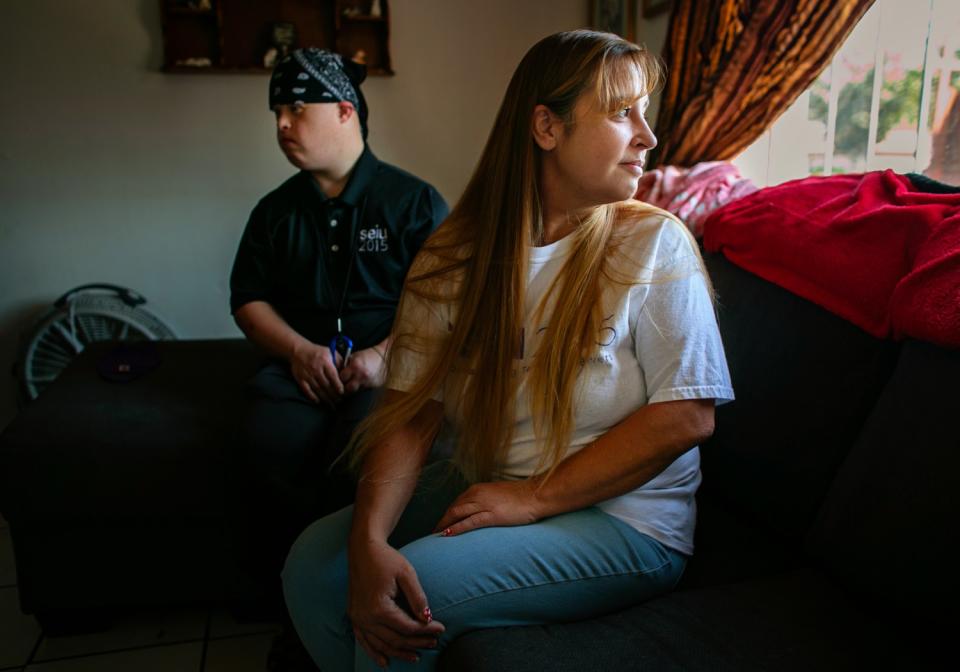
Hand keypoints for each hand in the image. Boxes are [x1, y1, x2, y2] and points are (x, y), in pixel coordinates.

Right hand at [290, 341, 343, 405]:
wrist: (298, 350)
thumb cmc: (318, 352)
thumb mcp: (330, 352)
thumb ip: (339, 362)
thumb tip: (347, 372)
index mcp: (325, 362)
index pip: (333, 376)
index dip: (338, 386)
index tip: (342, 393)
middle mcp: (316, 369)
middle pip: (326, 385)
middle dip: (333, 395)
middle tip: (339, 401)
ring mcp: (307, 375)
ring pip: (318, 389)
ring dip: (325, 398)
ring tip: (332, 404)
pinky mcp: (300, 379)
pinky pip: (307, 390)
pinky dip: (312, 397)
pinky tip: (318, 402)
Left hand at [339, 346, 386, 393]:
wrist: (384, 357)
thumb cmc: (368, 355)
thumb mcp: (355, 357)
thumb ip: (347, 366)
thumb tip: (338, 373)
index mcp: (355, 366)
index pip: (341, 377)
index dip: (339, 378)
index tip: (339, 378)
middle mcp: (361, 375)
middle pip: (347, 388)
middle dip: (344, 387)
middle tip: (344, 384)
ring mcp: (367, 382)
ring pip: (355, 391)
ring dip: (352, 389)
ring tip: (352, 384)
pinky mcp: (373, 386)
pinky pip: (362, 390)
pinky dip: (360, 388)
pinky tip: (360, 383)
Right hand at [348, 539, 444, 666]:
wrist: (363, 549)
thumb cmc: (386, 559)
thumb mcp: (407, 574)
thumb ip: (418, 598)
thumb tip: (427, 618)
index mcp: (379, 608)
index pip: (408, 627)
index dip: (426, 630)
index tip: (441, 628)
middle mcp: (365, 617)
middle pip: (395, 639)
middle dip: (416, 644)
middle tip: (434, 643)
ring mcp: (358, 619)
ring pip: (381, 644)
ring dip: (399, 653)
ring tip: (417, 656)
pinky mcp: (354, 617)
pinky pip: (364, 641)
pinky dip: (374, 652)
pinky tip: (385, 661)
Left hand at [433, 480, 542, 536]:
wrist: (536, 495)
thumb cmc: (521, 496)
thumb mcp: (498, 494)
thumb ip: (486, 500)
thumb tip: (478, 511)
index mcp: (478, 489)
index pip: (456, 502)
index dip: (447, 514)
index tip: (440, 524)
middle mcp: (477, 494)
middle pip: (453, 508)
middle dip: (442, 521)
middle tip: (433, 533)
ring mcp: (484, 504)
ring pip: (457, 514)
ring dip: (444, 525)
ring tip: (436, 536)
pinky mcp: (492, 515)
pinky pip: (469, 522)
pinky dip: (457, 528)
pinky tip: (448, 535)